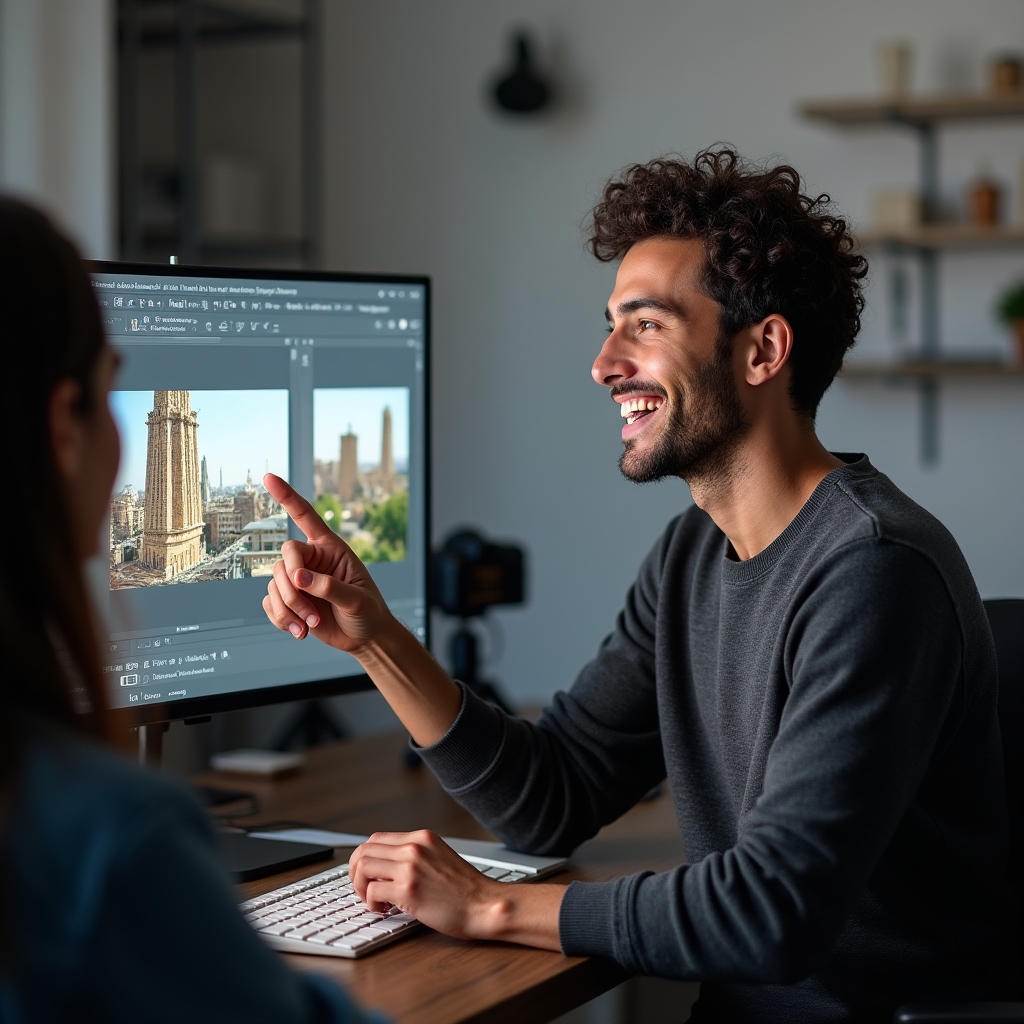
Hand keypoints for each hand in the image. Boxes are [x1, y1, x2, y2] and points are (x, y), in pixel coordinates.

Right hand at [261, 473, 391, 653]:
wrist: (364, 638)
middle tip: (313, 615)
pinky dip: (281, 619)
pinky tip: (299, 632)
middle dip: (293, 590)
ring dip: (289, 609)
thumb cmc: (367, 612)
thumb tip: (298, 577)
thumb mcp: (357, 599)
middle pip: (284, 559)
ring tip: (310, 627)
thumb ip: (330, 587)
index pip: (306, 516)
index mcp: (331, 548)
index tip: (268, 477)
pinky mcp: (289, 600)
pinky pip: (269, 603)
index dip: (287, 496)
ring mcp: (298, 580)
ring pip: (274, 584)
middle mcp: (311, 560)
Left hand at [348, 831, 510, 940]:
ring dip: (361, 887)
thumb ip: (415, 855)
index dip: (363, 857)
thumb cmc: (465, 889)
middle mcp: (414, 847)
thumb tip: (385, 865)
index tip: (364, 874)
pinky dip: (371, 903)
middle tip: (363, 889)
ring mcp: (410, 867)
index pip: (376, 838)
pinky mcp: (408, 890)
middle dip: (355, 872)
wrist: (485, 905)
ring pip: (363, 867)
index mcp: (422, 838)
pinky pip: (372, 892)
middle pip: (364, 850)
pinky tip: (385, 910)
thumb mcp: (439, 857)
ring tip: (373, 901)